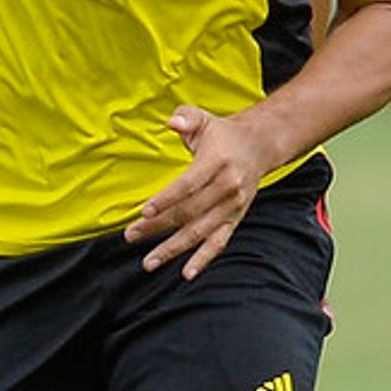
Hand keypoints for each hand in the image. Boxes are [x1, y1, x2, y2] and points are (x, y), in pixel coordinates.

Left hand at [125, 106, 278, 280]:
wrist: (258, 147)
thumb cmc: (222, 134)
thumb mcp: (204, 119)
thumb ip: (186, 117)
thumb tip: (173, 123)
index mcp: (218, 161)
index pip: (190, 184)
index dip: (167, 198)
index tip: (145, 211)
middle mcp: (228, 186)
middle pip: (190, 211)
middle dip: (159, 225)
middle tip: (131, 235)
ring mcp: (233, 206)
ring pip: (200, 232)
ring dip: (174, 248)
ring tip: (149, 261)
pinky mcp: (234, 219)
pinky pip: (219, 242)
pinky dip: (204, 260)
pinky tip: (187, 274)